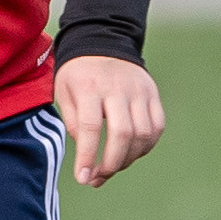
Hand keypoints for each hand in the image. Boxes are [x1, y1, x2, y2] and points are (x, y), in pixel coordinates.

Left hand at [51, 55, 163, 186]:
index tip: (82, 178)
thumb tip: (86, 154)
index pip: (90, 127)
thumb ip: (72, 122)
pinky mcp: (153, 94)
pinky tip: (130, 154)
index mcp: (89, 86)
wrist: (103, 40)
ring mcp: (139, 90)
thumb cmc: (78, 74)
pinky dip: (146, 147)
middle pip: (122, 133)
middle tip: (97, 178)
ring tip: (112, 167)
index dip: (87, 156)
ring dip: (128, 159)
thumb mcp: (63, 91)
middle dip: (111, 163)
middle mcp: (117, 88)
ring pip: (143, 134)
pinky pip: (156, 127)